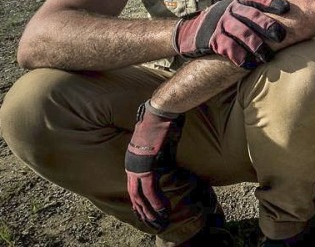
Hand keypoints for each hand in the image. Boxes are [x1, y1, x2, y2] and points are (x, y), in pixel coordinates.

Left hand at [125, 101, 184, 229]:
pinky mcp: (146, 165)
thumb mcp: (157, 139)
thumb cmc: (159, 120)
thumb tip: (162, 157)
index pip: (133, 185)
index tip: (146, 211)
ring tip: (157, 221)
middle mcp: (131, 164)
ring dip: (150, 211)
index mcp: (132, 158)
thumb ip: (157, 151)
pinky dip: (156, 201)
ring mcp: (137, 165)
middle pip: (134, 194)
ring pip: (140, 196)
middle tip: (151, 222)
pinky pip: (150, 189)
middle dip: (143, 211)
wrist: (159, 111)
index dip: (139, 201)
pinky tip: (162, 210)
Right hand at [173, 0, 289, 67]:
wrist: (190, 31)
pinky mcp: (213, 39)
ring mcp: (221, 24)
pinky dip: (239, 56)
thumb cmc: (223, 22)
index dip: (272, 3)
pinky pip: (228, 47)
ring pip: (241, 33)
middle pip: (252, 16)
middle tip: (281, 36)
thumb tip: (284, 14)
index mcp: (239, 3)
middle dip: (267, 25)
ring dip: (256, 45)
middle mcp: (230, 11)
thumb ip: (254, 11)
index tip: (286, 9)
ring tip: (267, 57)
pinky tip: (249, 64)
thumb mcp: (236, 11)